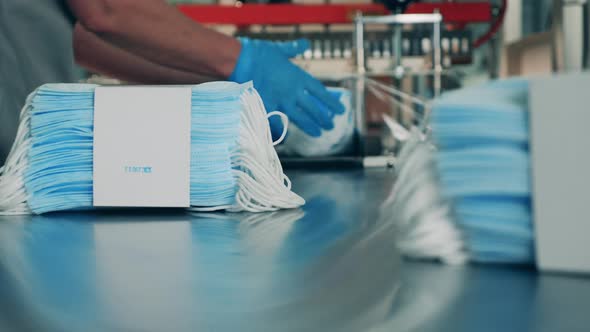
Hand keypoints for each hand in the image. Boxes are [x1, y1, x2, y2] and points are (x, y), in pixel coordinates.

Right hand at [229, 38, 344, 138]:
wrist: (241, 61)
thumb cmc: (260, 53)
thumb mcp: (280, 49)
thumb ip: (294, 49)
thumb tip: (305, 43)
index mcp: (299, 77)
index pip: (320, 92)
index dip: (331, 103)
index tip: (341, 110)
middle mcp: (293, 91)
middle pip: (314, 109)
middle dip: (324, 119)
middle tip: (331, 126)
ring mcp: (281, 101)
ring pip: (300, 119)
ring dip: (310, 127)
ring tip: (318, 133)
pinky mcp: (267, 108)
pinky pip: (276, 123)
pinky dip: (280, 130)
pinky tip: (285, 136)